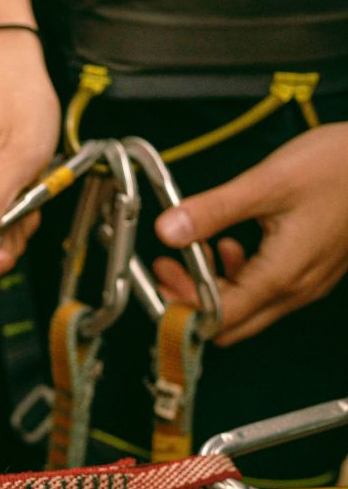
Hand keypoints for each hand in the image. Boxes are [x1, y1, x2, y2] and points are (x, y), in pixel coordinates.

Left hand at [153, 122, 347, 344]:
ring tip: (196, 250)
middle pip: (229, 322)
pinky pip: (265, 289)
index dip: (179, 306)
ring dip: (213, 286)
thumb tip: (167, 230)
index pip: (216, 319)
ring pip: (246, 307)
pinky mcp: (310, 269)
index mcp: (281, 276)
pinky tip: (231, 243)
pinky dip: (239, 275)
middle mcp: (295, 289)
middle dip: (190, 300)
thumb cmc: (342, 166)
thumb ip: (213, 211)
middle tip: (168, 267)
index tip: (158, 278)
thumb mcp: (267, 183)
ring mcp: (306, 282)